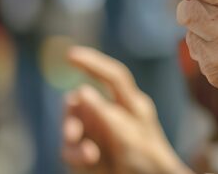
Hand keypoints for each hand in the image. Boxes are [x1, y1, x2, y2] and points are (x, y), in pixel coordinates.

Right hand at [61, 46, 190, 173]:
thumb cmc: (148, 162)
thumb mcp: (129, 137)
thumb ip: (105, 115)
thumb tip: (80, 90)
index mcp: (132, 105)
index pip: (112, 76)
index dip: (92, 63)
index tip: (70, 55)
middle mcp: (112, 115)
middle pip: (83, 102)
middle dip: (73, 115)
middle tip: (72, 133)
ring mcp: (99, 134)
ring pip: (71, 125)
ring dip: (73, 138)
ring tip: (89, 156)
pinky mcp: (88, 153)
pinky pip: (70, 148)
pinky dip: (75, 154)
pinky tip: (89, 161)